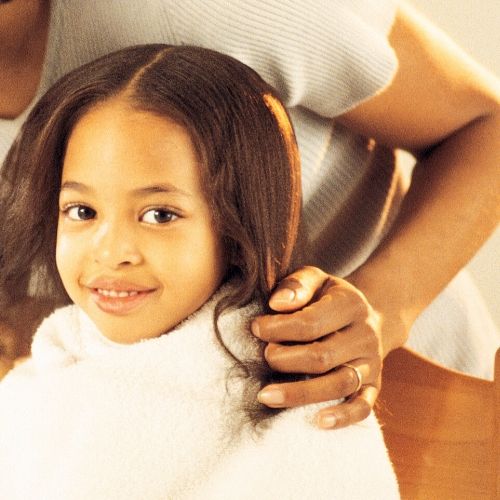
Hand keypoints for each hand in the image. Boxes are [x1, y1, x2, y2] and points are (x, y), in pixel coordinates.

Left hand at [251, 266, 382, 428]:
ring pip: (339, 384)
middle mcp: (365, 335)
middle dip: (284, 360)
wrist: (369, 315)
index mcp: (351, 304)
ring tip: (265, 396)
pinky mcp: (373, 386)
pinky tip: (317, 421)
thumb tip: (275, 305)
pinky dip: (343, 417)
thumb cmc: (329, 298)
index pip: (311, 322)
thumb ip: (297, 285)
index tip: (256, 328)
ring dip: (299, 393)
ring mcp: (372, 363)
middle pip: (322, 356)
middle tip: (264, 357)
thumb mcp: (316, 279)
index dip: (278, 328)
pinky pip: (363, 406)